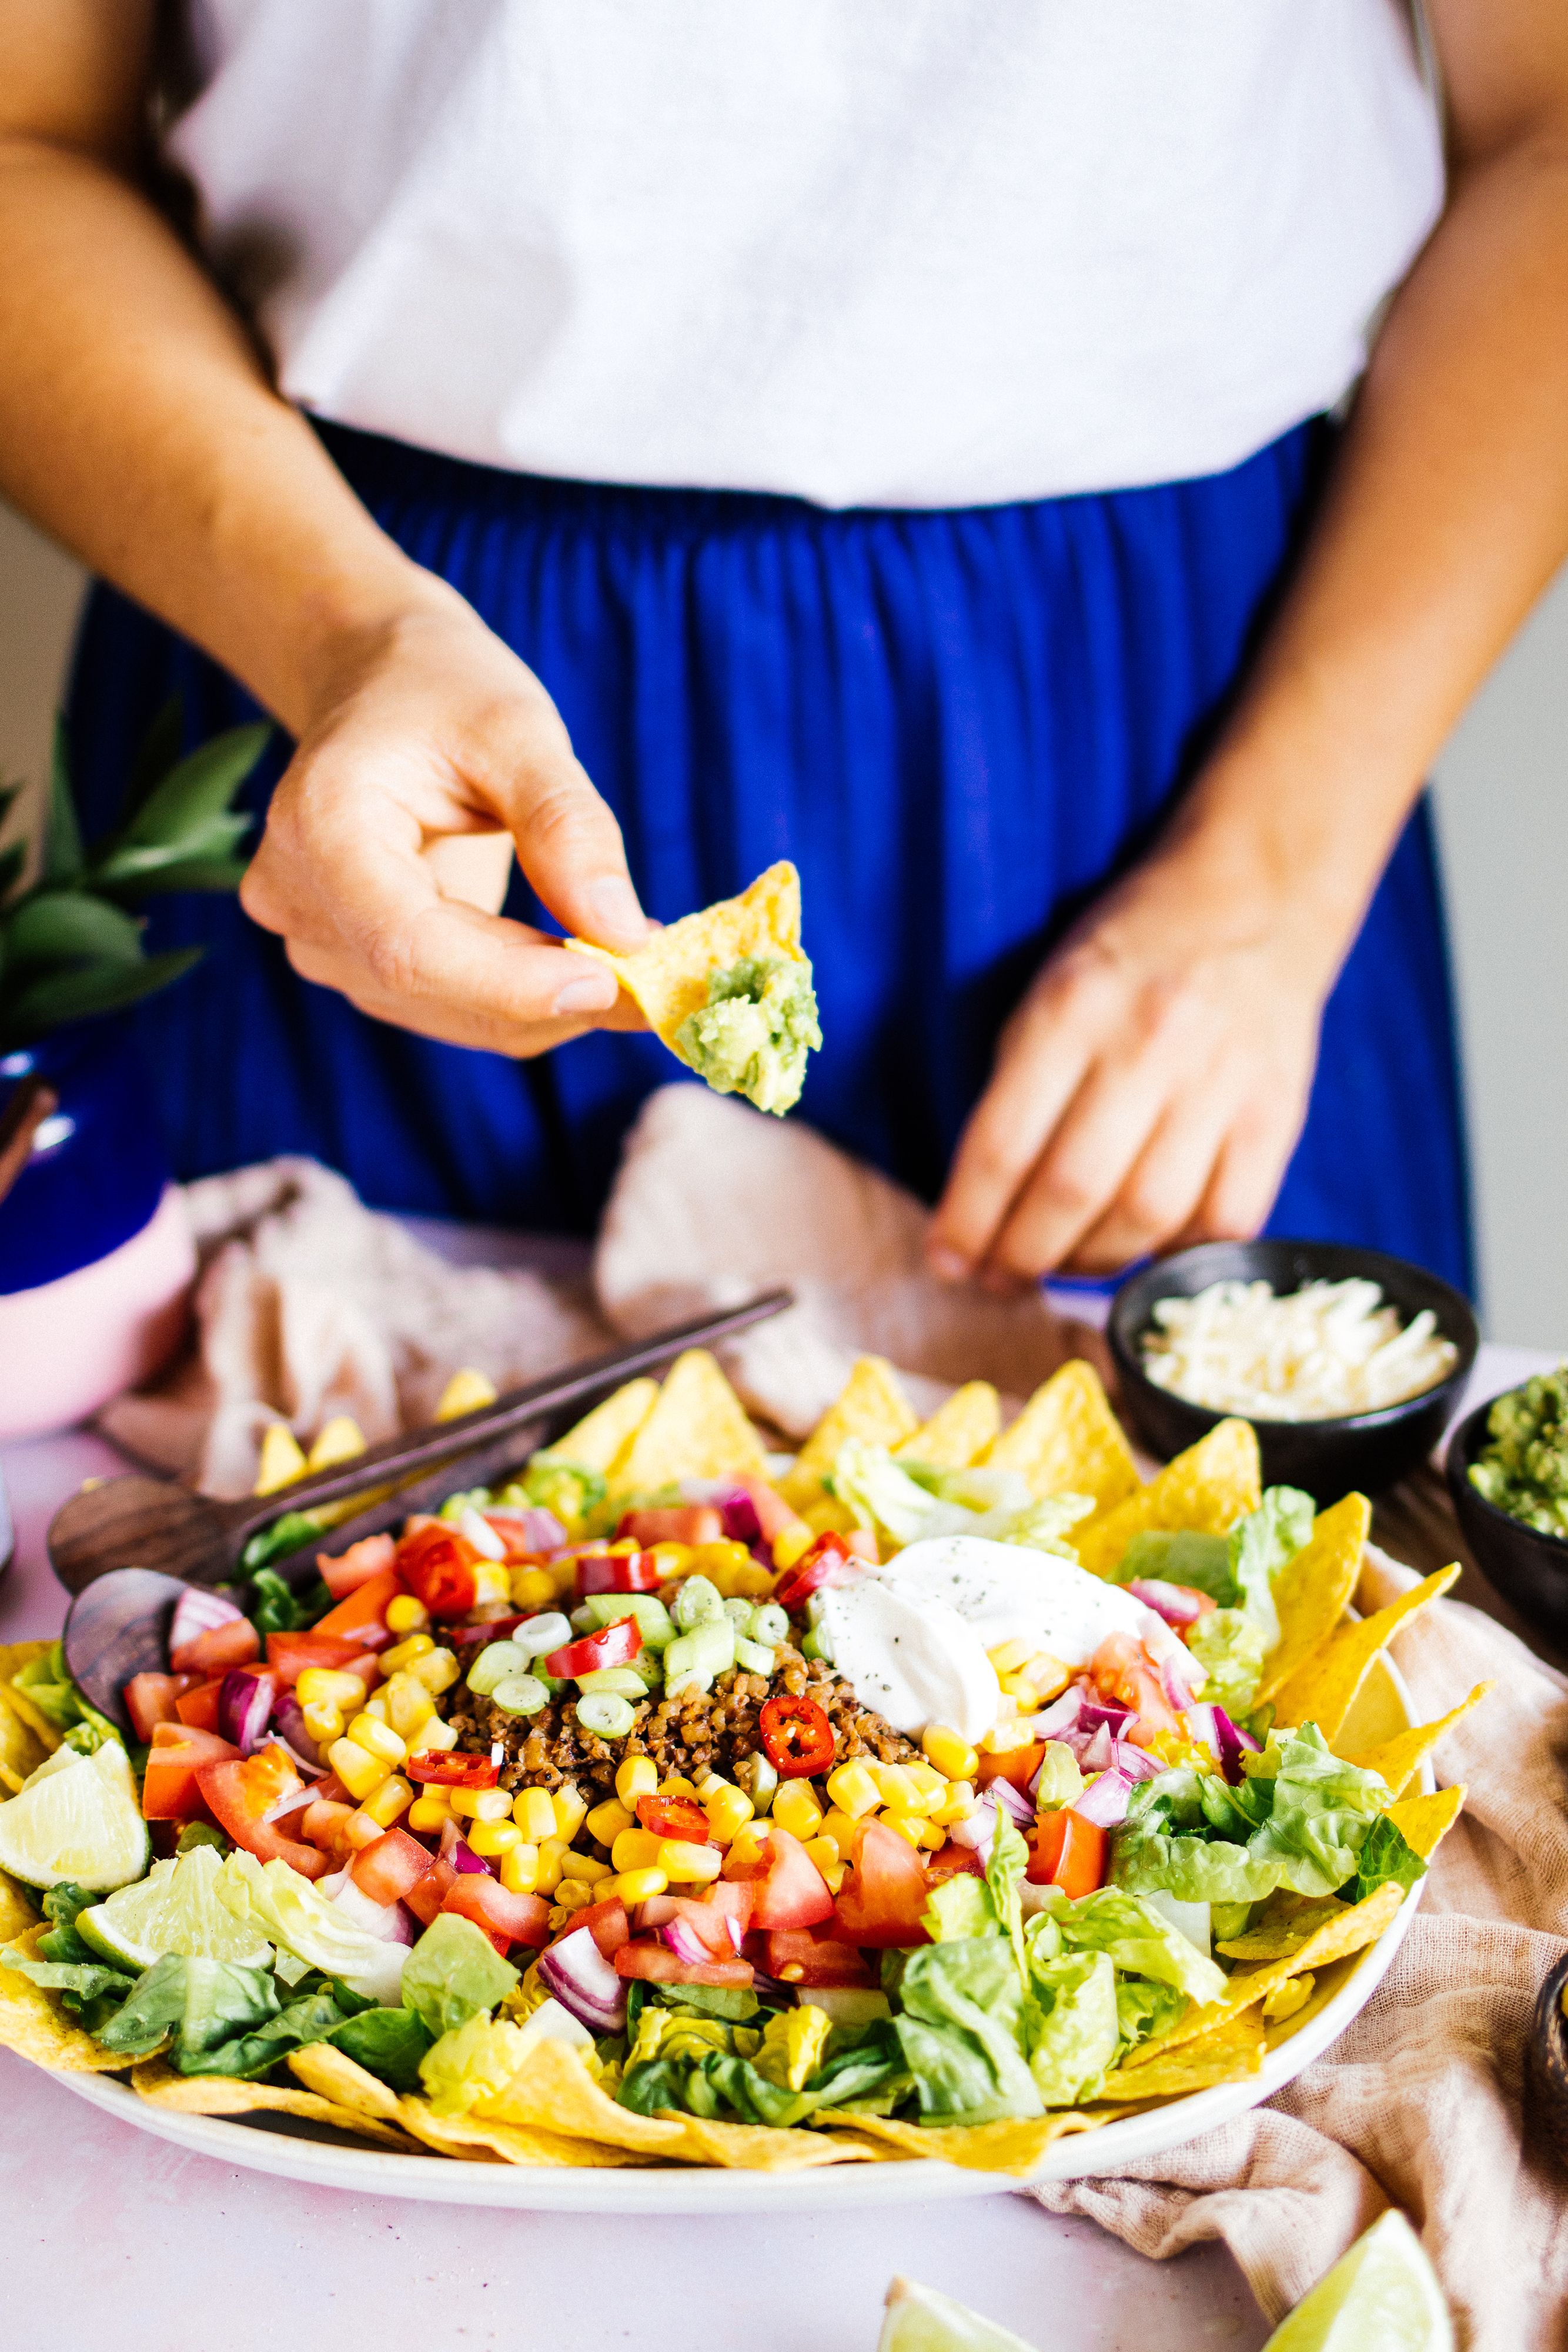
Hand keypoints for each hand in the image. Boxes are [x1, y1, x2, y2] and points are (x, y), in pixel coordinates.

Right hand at [240, 582, 648, 1052]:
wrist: (377, 683)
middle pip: (429, 988)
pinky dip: (525, 998)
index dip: (511, 982)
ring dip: (545, 1006)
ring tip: (633, 965)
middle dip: (548, 998)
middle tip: (657, 982)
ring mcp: (318, 939)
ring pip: (446, 1014)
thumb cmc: (442, 688)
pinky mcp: (355, 962)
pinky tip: (584, 962)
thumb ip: (567, 827)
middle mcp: (298, 897)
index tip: (615, 982)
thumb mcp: (517, 727)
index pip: (407, 945)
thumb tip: (624, 932)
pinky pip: (449, 1006)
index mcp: (320, 825)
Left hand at [927, 845, 1334, 1284]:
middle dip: (1021, 1257)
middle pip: (1072, 1192)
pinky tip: (1141, 1251)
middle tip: (997, 1279)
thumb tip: (981, 1206)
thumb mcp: (1049, 996)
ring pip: (1147, 1216)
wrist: (1254, 901)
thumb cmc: (1130, 956)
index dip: (967, 1222)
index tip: (947, 1261)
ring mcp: (1220, 1084)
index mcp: (1071, 1010)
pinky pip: (1225, 1221)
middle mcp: (1148, 1046)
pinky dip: (1176, 1254)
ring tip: (1060, 1269)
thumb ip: (1016, 1093)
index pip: (1003, 1145)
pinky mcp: (1277, 1116)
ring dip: (1091, 1266)